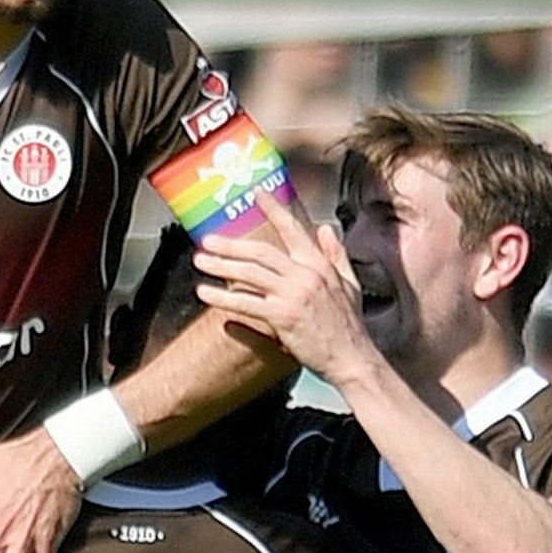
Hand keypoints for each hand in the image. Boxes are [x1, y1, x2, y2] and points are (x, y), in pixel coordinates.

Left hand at [194, 193, 371, 383]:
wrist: (351, 359)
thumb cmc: (348, 326)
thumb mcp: (349, 285)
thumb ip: (336, 255)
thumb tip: (327, 229)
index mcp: (320, 265)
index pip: (293, 229)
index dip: (274, 209)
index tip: (256, 193)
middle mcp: (306, 274)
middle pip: (261, 252)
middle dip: (231, 245)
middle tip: (207, 240)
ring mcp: (294, 294)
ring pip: (250, 273)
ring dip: (221, 266)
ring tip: (200, 261)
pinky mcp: (283, 316)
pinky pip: (246, 302)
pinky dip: (222, 297)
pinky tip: (205, 294)